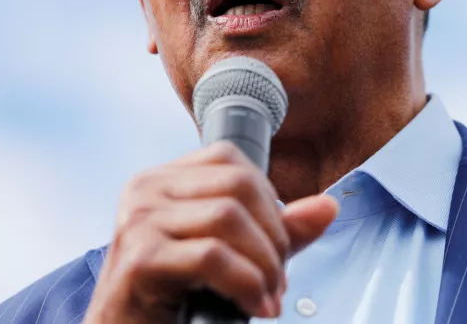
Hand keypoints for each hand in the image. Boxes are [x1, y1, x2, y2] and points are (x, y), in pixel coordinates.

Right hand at [82, 141, 338, 323]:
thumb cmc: (174, 297)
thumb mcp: (234, 255)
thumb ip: (279, 230)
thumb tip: (328, 207)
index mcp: (163, 179)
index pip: (232, 159)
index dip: (268, 199)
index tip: (275, 243)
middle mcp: (146, 190)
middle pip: (238, 186)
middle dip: (274, 236)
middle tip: (278, 280)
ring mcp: (138, 221)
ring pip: (229, 218)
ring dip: (264, 264)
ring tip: (268, 296)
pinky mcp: (139, 258)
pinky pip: (212, 257)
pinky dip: (246, 284)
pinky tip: (255, 306)